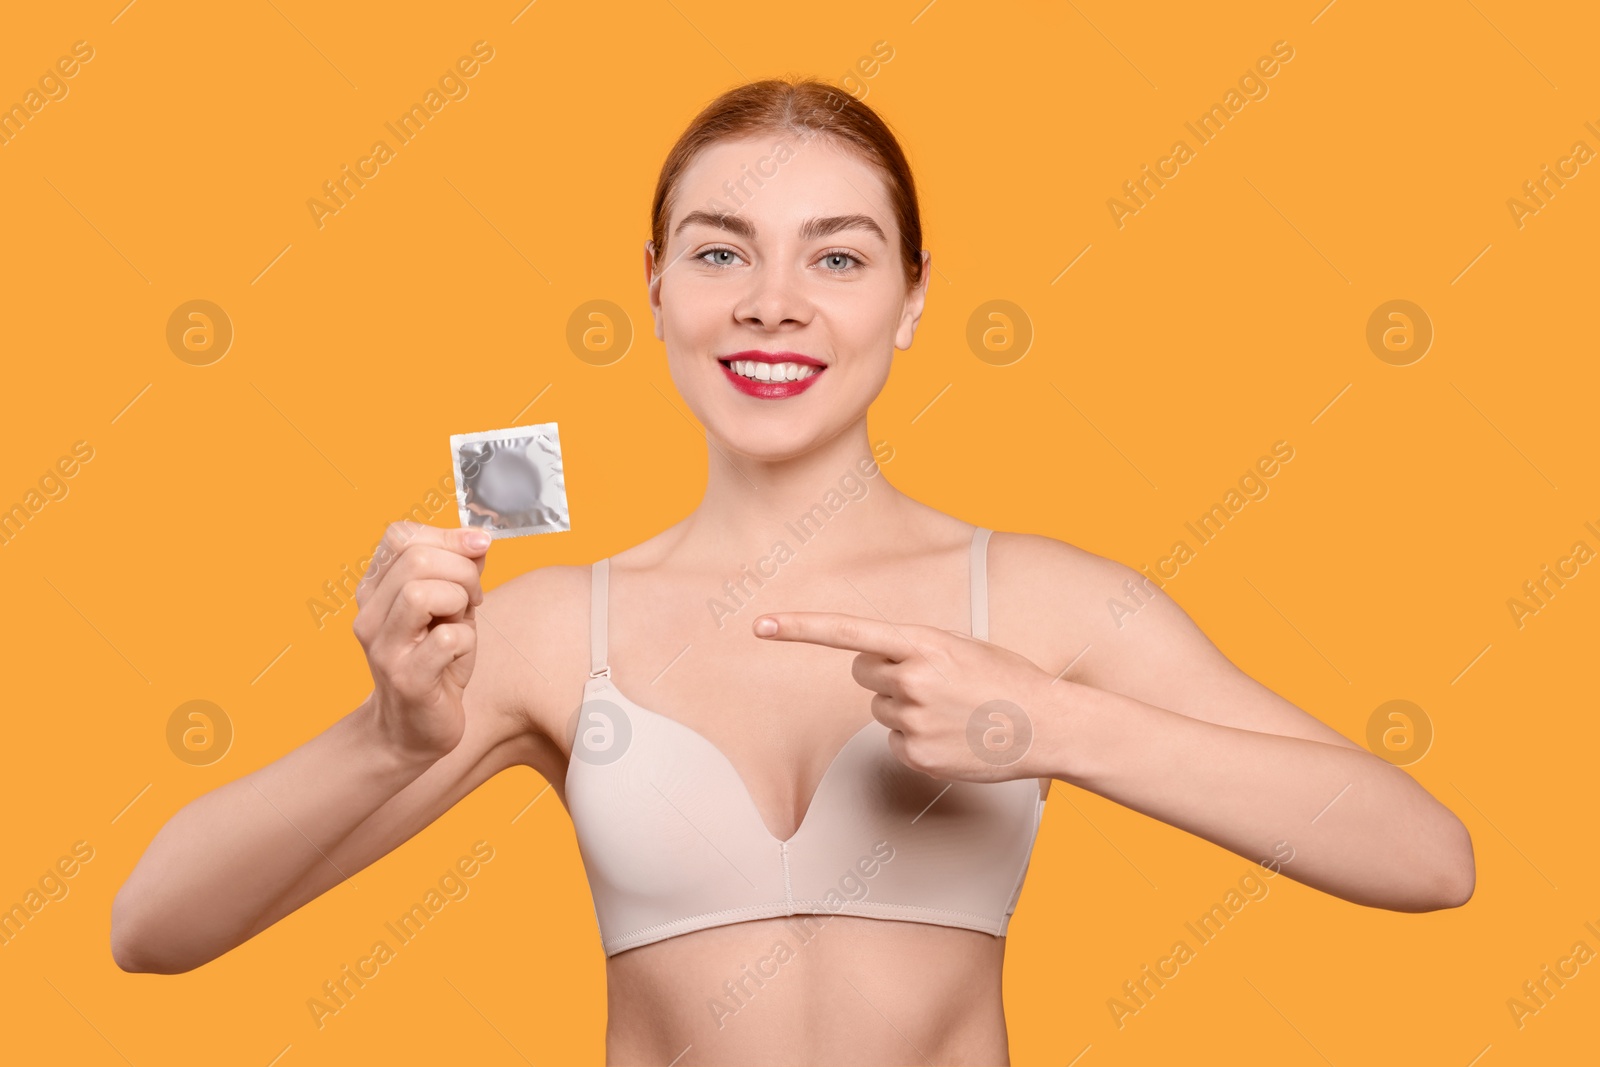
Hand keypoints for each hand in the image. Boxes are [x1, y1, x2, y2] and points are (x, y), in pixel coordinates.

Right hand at [352, 521, 489, 762]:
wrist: (413, 728)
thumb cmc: (436, 661)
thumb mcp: (450, 608)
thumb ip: (460, 571)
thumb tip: (477, 539)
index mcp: (375, 590)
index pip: (400, 535)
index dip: (447, 536)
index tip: (477, 551)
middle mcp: (370, 615)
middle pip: (417, 560)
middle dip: (462, 571)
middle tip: (472, 598)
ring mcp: (384, 648)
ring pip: (422, 593)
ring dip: (459, 602)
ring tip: (461, 623)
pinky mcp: (407, 679)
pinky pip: (448, 639)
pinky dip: (466, 642)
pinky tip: (458, 656)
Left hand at [753, 611, 1056, 782]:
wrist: (1049, 724)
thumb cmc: (1007, 680)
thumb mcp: (962, 647)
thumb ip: (915, 649)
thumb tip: (874, 662)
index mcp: (923, 642)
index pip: (848, 631)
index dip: (799, 628)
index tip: (760, 625)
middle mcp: (911, 679)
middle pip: (861, 673)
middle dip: (884, 675)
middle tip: (929, 683)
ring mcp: (912, 719)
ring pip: (880, 709)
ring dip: (906, 709)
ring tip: (951, 711)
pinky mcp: (916, 755)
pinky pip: (895, 742)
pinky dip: (917, 740)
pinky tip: (952, 737)